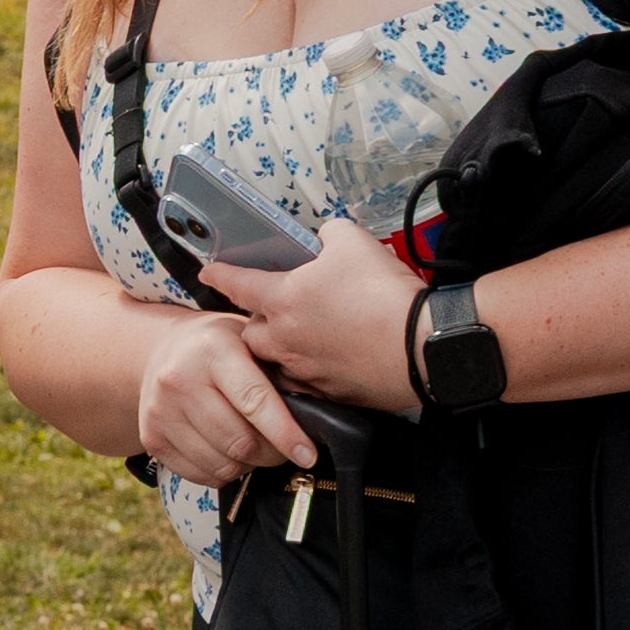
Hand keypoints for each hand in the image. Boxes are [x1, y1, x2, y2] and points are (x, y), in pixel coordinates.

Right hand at [125, 301, 316, 489]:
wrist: (160, 351)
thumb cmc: (218, 348)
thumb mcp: (249, 341)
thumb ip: (281, 371)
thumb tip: (320, 410)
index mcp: (212, 350)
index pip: (254, 401)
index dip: (286, 433)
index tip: (308, 454)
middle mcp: (179, 380)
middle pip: (240, 441)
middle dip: (271, 453)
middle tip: (283, 446)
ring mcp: (160, 412)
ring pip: (222, 464)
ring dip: (248, 464)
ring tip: (253, 444)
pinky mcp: (151, 439)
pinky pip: (201, 476)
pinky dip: (224, 471)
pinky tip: (227, 450)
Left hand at [207, 216, 418, 414]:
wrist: (422, 347)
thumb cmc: (384, 294)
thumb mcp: (354, 241)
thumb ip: (329, 235)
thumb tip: (325, 241)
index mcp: (283, 300)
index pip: (238, 284)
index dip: (219, 275)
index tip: (207, 273)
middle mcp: (285, 340)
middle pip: (251, 334)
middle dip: (258, 322)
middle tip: (278, 310)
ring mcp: (306, 371)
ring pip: (276, 361)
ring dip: (281, 349)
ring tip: (303, 336)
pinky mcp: (329, 393)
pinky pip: (306, 383)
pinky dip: (311, 371)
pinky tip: (330, 359)